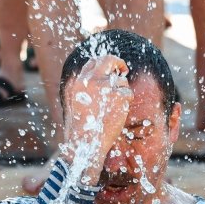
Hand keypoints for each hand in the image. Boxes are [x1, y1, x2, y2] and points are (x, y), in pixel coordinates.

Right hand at [62, 55, 133, 182]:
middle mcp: (90, 80)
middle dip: (118, 63)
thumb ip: (85, 90)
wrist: (86, 143)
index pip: (92, 63)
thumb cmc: (81, 130)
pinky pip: (128, 94)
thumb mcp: (76, 105)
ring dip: (122, 93)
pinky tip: (118, 114)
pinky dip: (127, 103)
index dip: (103, 64)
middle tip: (125, 70)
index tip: (111, 69)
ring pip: (121, 81)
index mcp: (78, 83)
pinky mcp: (118, 95)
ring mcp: (105, 86)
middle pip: (108, 60)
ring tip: (113, 110)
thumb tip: (99, 81)